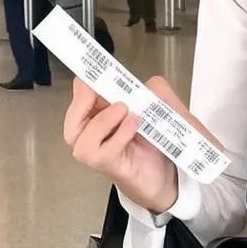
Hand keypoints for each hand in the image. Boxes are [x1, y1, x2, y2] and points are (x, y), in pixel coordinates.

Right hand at [63, 76, 199, 215]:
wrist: (174, 176)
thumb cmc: (162, 142)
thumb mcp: (162, 110)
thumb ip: (151, 93)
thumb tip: (139, 83)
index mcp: (103, 118)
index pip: (81, 99)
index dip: (85, 85)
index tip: (98, 71)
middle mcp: (95, 138)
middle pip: (72, 121)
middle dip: (82, 102)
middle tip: (102, 91)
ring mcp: (101, 155)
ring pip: (79, 138)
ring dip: (101, 119)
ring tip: (125, 110)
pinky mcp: (113, 169)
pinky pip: (103, 153)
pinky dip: (117, 135)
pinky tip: (134, 124)